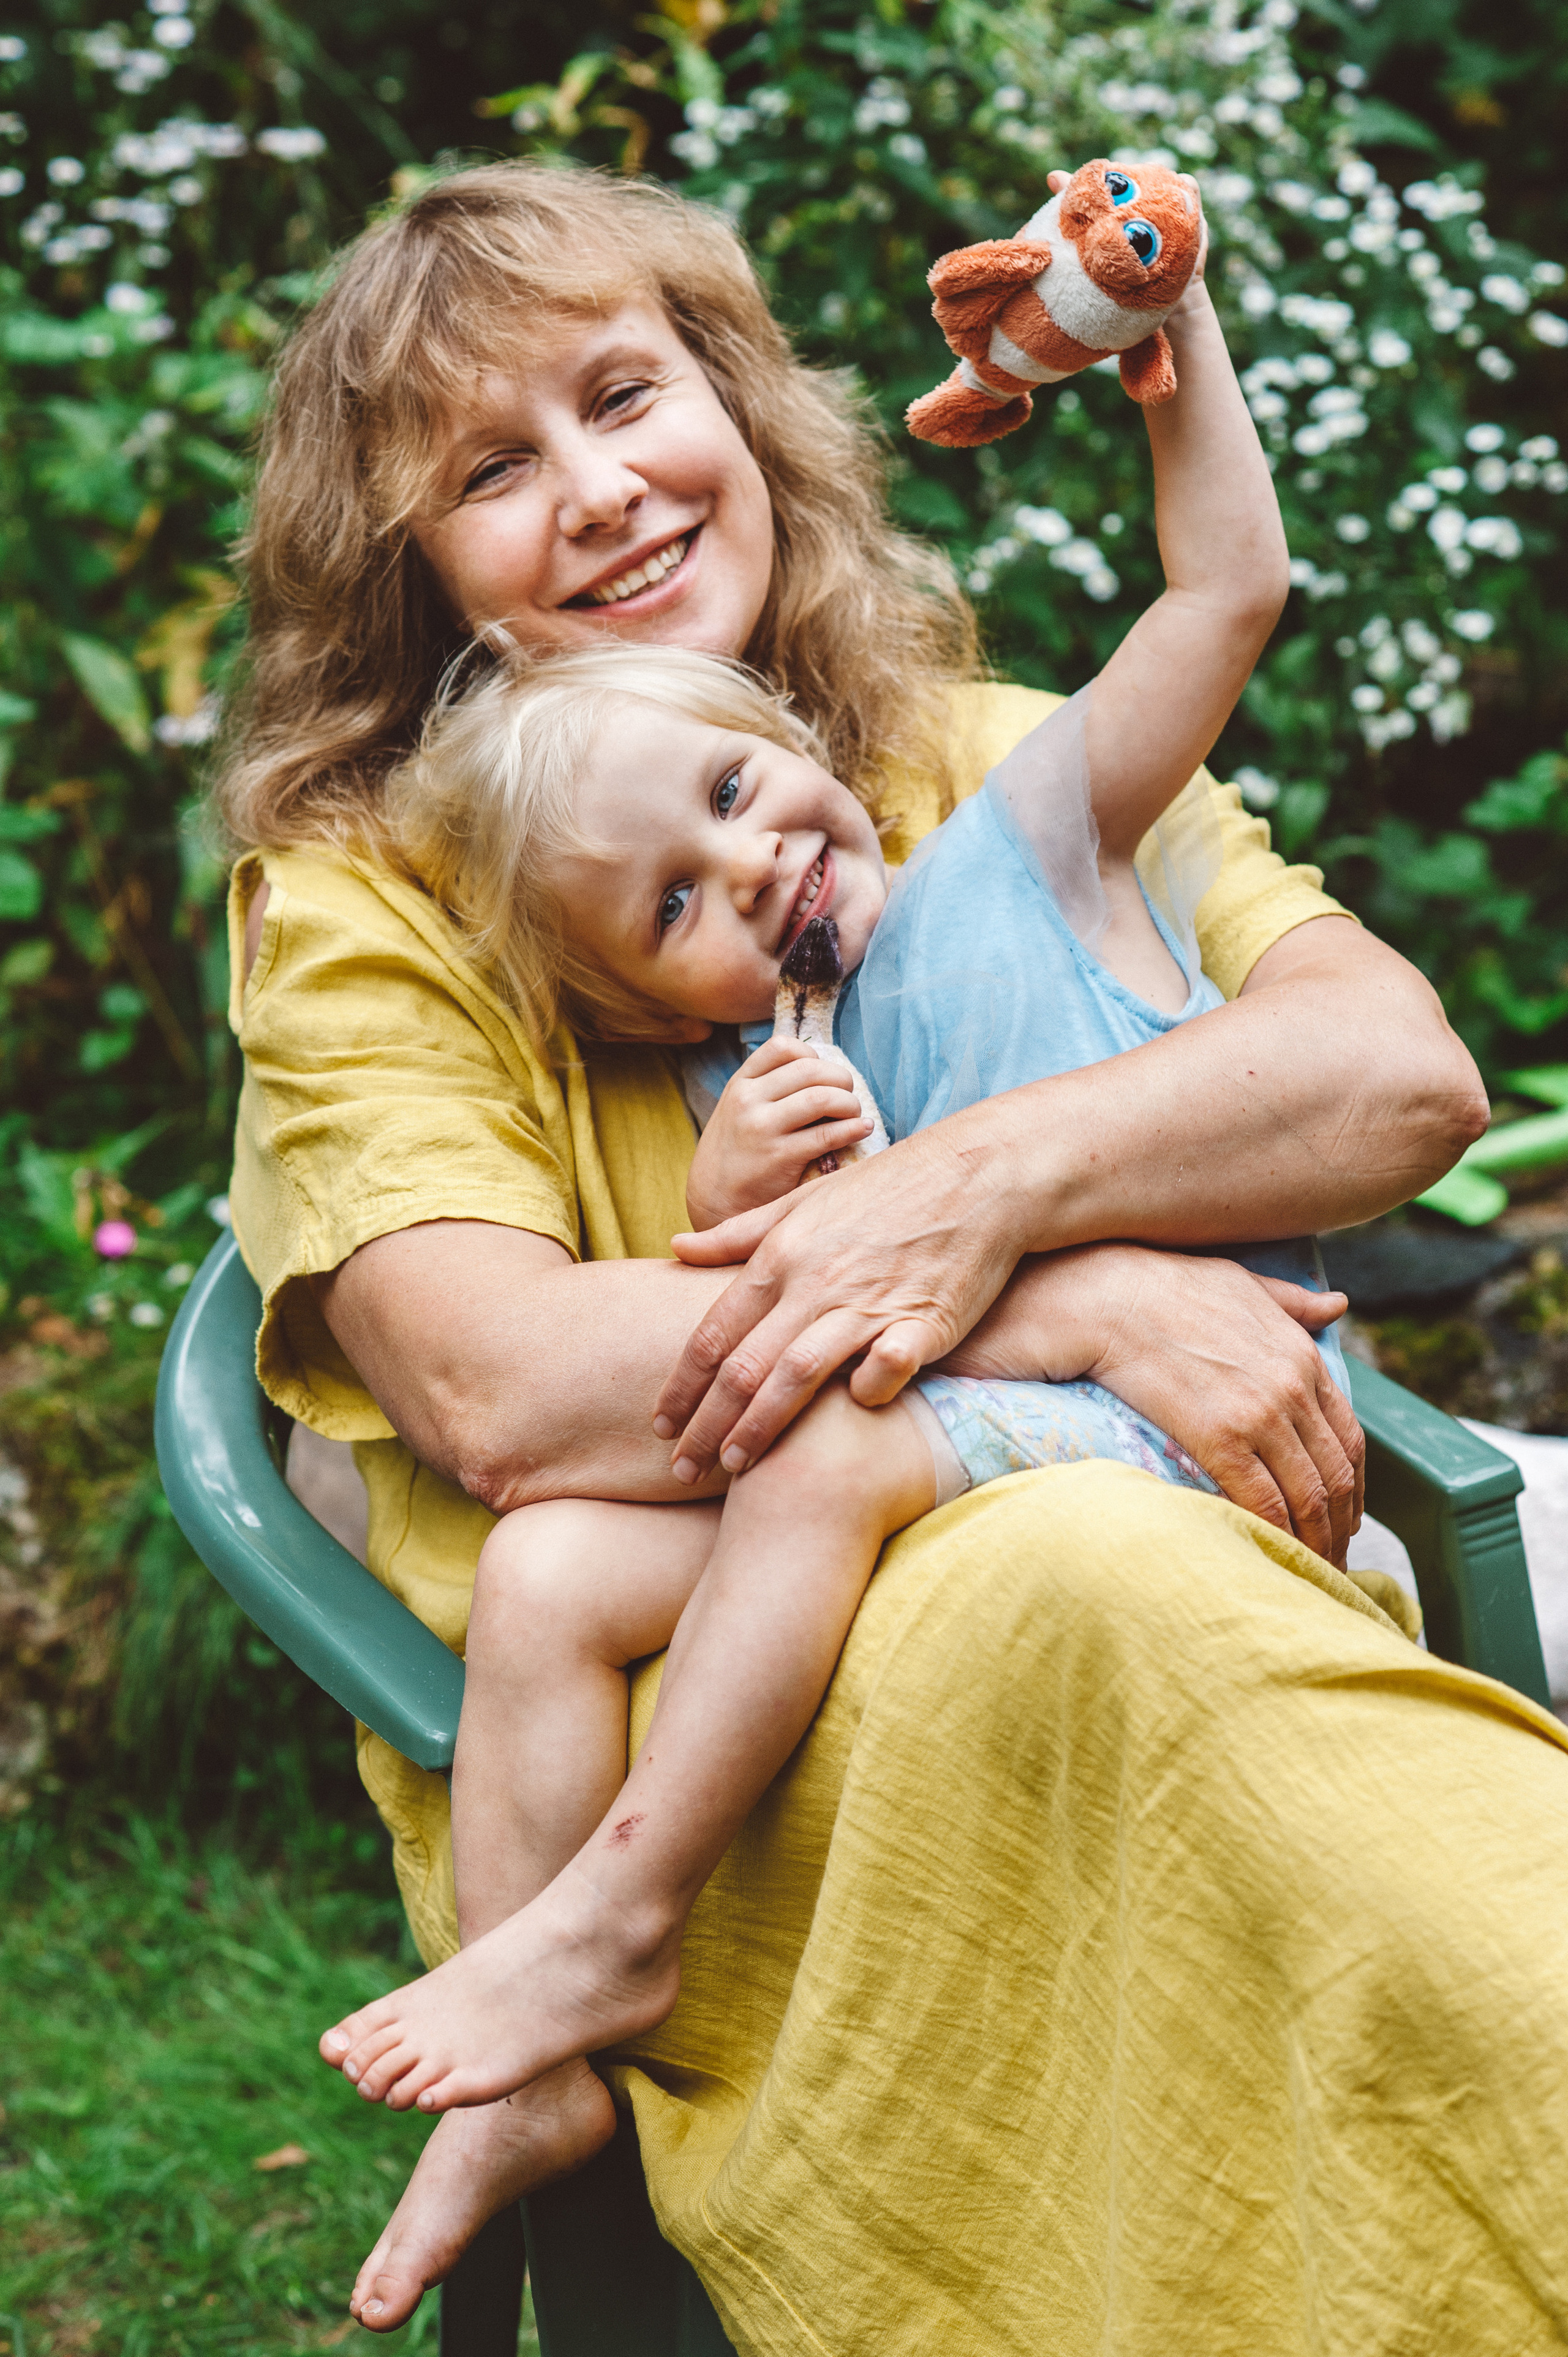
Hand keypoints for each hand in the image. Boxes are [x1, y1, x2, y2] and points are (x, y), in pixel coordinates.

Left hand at [657, 1117, 1018, 1479]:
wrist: (980, 1173)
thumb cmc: (889, 1188)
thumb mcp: (805, 1200)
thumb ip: (740, 1233)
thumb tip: (677, 1248)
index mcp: (782, 1255)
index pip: (714, 1333)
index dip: (682, 1386)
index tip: (661, 1425)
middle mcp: (815, 1283)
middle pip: (744, 1366)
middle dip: (707, 1423)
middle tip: (682, 1467)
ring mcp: (869, 1303)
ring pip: (797, 1375)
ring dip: (762, 1426)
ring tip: (736, 1466)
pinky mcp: (922, 1321)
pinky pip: (883, 1370)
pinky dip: (865, 1392)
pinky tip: (855, 1409)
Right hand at [686, 1037, 873, 1229]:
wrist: (713, 1200)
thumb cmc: (737, 1152)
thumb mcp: (737, 1109)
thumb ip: (767, 1089)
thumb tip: (822, 1072)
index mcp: (740, 1083)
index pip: (782, 1047)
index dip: (812, 1055)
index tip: (822, 1075)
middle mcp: (748, 1100)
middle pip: (810, 1070)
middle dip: (840, 1078)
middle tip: (848, 1095)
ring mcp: (762, 1128)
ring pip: (821, 1098)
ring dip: (849, 1103)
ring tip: (855, 1114)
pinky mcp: (779, 1157)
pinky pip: (827, 1135)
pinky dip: (853, 1129)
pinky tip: (863, 1129)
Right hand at [944, 1243, 1362, 1564]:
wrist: (1107, 1296)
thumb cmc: (1164, 1283)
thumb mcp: (1242, 1281)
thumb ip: (1292, 1301)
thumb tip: (1338, 1304)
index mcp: (1301, 1354)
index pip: (1349, 1435)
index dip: (1354, 1486)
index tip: (1347, 1516)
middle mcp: (1292, 1386)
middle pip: (1335, 1475)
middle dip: (1340, 1528)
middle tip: (1334, 1560)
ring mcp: (1260, 1412)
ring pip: (1307, 1496)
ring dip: (1314, 1542)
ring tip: (1308, 1572)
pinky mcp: (1220, 1437)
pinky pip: (1263, 1500)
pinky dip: (1277, 1535)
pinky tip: (1272, 1556)